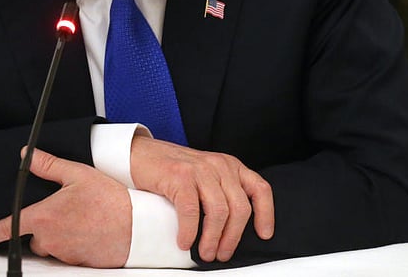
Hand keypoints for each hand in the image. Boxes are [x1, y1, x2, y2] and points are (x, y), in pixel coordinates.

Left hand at [0, 148, 131, 266]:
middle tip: (67, 211)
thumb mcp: (78, 174)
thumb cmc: (109, 200)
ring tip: (82, 219)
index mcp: (44, 217)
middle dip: (44, 226)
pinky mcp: (78, 263)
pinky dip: (74, 244)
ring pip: (51, 246)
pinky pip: (68, 255)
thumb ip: (49, 165)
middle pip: (35, 236)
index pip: (8, 227)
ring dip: (60, 235)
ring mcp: (64, 254)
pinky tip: (89, 231)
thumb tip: (28, 156)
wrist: (137, 226)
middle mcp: (50, 239)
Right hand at [130, 135, 273, 262]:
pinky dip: (190, 232)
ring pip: (219, 212)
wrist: (141, 154)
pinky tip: (185, 242)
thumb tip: (233, 230)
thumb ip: (222, 192)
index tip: (263, 235)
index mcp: (230, 166)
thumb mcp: (206, 175)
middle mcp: (219, 165)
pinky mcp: (180, 176)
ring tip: (205, 252)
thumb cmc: (173, 170)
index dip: (266, 214)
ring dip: (213, 239)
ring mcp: (200, 169)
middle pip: (239, 208)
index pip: (259, 189)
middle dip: (233, 237)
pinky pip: (191, 211)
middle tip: (222, 253)